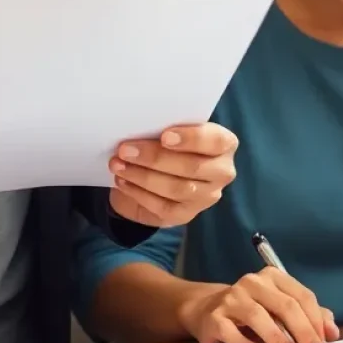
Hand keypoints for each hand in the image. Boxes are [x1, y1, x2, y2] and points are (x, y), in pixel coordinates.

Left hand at [109, 123, 236, 226]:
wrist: (161, 174)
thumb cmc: (169, 144)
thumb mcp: (173, 130)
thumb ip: (167, 127)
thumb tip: (142, 127)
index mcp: (225, 144)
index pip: (216, 141)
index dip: (192, 138)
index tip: (165, 136)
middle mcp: (222, 172)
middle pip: (192, 167)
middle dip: (155, 158)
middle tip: (125, 150)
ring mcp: (206, 196)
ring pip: (176, 189)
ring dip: (143, 176)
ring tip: (118, 165)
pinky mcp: (186, 215)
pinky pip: (163, 207)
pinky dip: (139, 193)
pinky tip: (122, 181)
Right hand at [178, 267, 338, 342]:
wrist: (206, 309)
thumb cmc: (251, 310)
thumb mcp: (279, 309)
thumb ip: (307, 316)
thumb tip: (331, 333)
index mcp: (273, 277)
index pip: (302, 296)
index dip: (316, 321)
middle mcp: (253, 283)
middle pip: (284, 305)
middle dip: (303, 331)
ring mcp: (232, 298)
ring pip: (258, 315)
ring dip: (277, 338)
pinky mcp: (214, 317)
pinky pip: (231, 331)